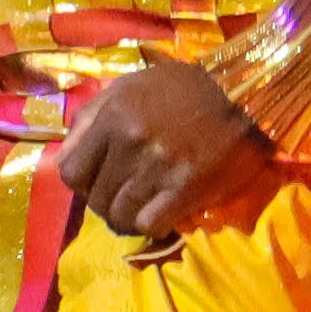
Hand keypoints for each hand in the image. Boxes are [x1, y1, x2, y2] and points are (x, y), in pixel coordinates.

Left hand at [56, 54, 275, 244]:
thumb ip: (92, 115)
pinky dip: (151, 225)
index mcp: (112, 116)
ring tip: (142, 210)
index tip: (99, 180)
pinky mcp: (186, 188)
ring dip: (128, 218)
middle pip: (95, 199)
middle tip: (124, 196)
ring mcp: (158, 168)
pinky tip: (161, 215)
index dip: (82, 182)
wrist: (243, 94)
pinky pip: (151, 224)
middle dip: (105, 202)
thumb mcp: (128, 86)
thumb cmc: (183, 88)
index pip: (70, 172)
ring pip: (120, 216)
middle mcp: (130, 143)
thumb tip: (67, 151)